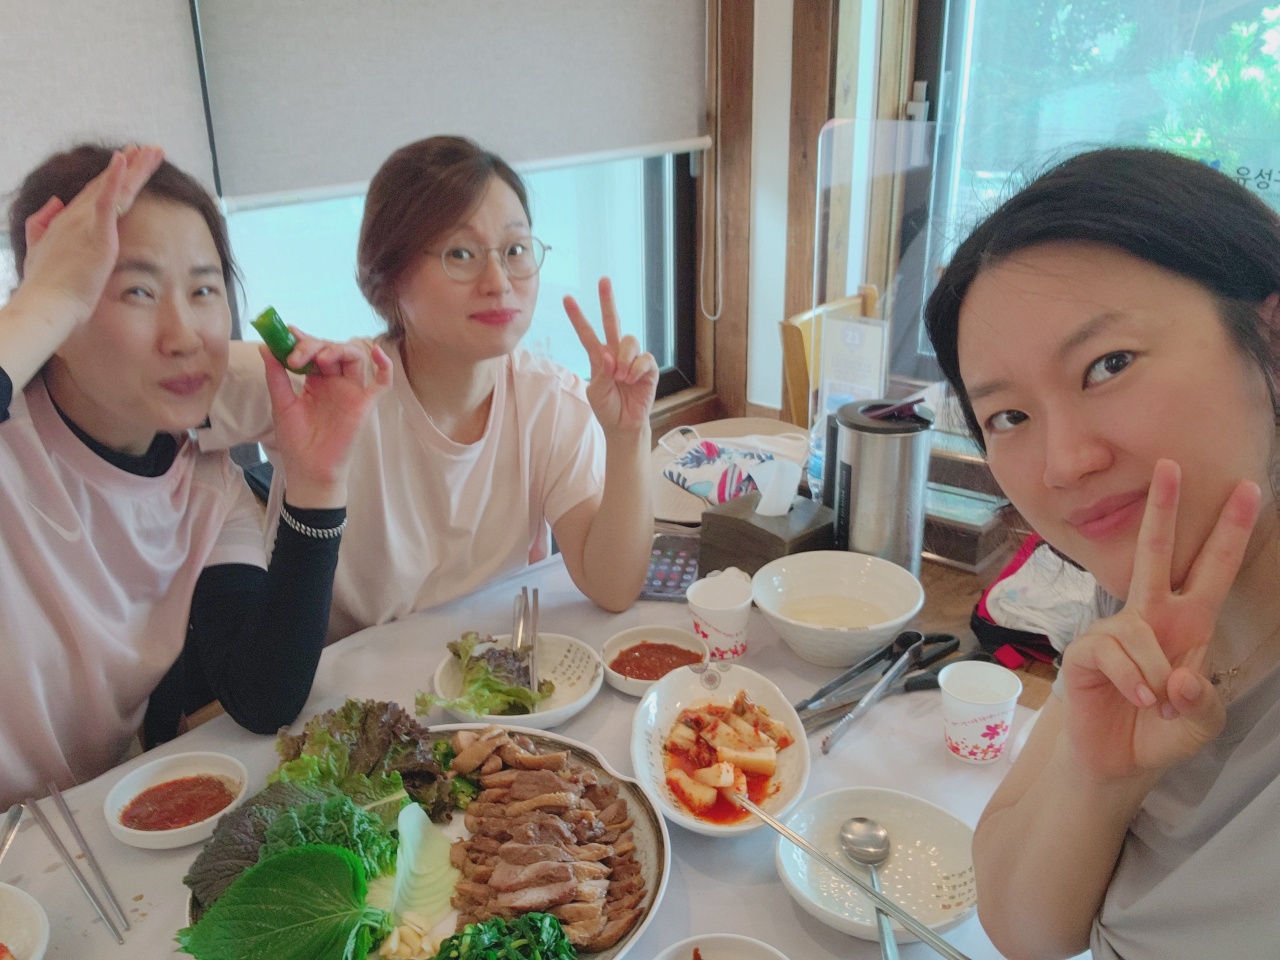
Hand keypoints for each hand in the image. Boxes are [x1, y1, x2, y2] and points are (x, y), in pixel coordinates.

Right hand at [17, 145, 163, 326]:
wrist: (47, 304)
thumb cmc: (47, 287)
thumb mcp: (38, 251)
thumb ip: (41, 225)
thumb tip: (53, 203)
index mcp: (65, 222)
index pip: (92, 194)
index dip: (109, 177)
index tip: (125, 161)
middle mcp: (74, 216)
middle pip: (106, 184)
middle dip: (129, 165)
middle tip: (145, 149)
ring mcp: (85, 223)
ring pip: (114, 187)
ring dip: (135, 167)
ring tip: (152, 150)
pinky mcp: (96, 233)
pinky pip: (108, 199)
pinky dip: (116, 179)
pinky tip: (125, 160)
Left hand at [260, 333, 392, 506]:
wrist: (308, 470)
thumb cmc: (296, 441)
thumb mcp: (281, 403)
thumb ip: (277, 375)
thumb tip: (267, 347)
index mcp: (316, 382)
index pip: (313, 351)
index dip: (302, 340)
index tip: (286, 332)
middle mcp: (335, 383)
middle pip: (332, 350)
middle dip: (313, 346)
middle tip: (295, 355)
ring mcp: (351, 392)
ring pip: (354, 358)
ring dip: (337, 350)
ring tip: (318, 358)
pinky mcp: (364, 405)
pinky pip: (382, 383)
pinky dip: (385, 366)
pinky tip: (376, 353)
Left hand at [563, 278, 657, 434]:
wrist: (623, 426)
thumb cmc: (607, 408)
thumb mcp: (595, 393)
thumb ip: (601, 374)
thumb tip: (610, 356)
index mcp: (599, 357)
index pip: (587, 333)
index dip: (577, 317)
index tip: (567, 299)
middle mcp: (616, 353)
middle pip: (612, 322)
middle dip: (607, 301)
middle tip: (604, 280)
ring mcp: (633, 360)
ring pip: (630, 340)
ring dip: (624, 357)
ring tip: (621, 376)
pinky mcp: (648, 369)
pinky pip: (644, 358)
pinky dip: (636, 368)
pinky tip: (631, 379)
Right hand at [1060, 459, 1260, 781]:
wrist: (1118, 760)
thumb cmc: (1162, 730)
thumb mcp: (1201, 720)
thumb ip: (1201, 699)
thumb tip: (1177, 676)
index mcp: (1188, 622)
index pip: (1211, 569)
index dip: (1228, 531)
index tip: (1247, 490)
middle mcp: (1151, 616)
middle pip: (1155, 552)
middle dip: (1163, 509)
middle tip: (1170, 465)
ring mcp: (1116, 630)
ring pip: (1142, 632)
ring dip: (1156, 676)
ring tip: (1155, 703)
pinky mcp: (1088, 651)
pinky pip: (1115, 654)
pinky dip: (1133, 682)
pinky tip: (1137, 699)